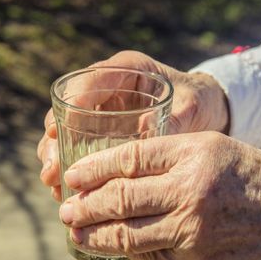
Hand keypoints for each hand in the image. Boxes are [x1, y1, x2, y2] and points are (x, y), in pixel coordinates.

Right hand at [37, 50, 229, 200]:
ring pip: (67, 130)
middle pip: (69, 108)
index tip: (57, 129)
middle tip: (53, 169)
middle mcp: (108, 88)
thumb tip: (151, 135)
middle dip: (55, 138)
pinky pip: (78, 147)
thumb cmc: (199, 102)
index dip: (72, 103)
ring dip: (56, 156)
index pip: (92, 79)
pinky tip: (63, 190)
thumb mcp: (192, 108)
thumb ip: (174, 119)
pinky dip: (70, 167)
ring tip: (52, 184)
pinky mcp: (101, 133)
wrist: (207, 111)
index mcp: (129, 69)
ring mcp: (102, 111)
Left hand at [59, 132, 260, 259]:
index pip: (128, 157)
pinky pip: (151, 256)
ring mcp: (193, 228)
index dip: (93, 168)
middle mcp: (190, 188)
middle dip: (84, 205)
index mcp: (195, 152)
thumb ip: (171, 164)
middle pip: (119, 196)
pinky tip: (112, 247)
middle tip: (65, 209)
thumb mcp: (217, 152)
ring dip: (95, 234)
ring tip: (75, 232)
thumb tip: (123, 182)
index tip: (72, 176)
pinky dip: (128, 251)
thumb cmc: (260, 180)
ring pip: (127, 232)